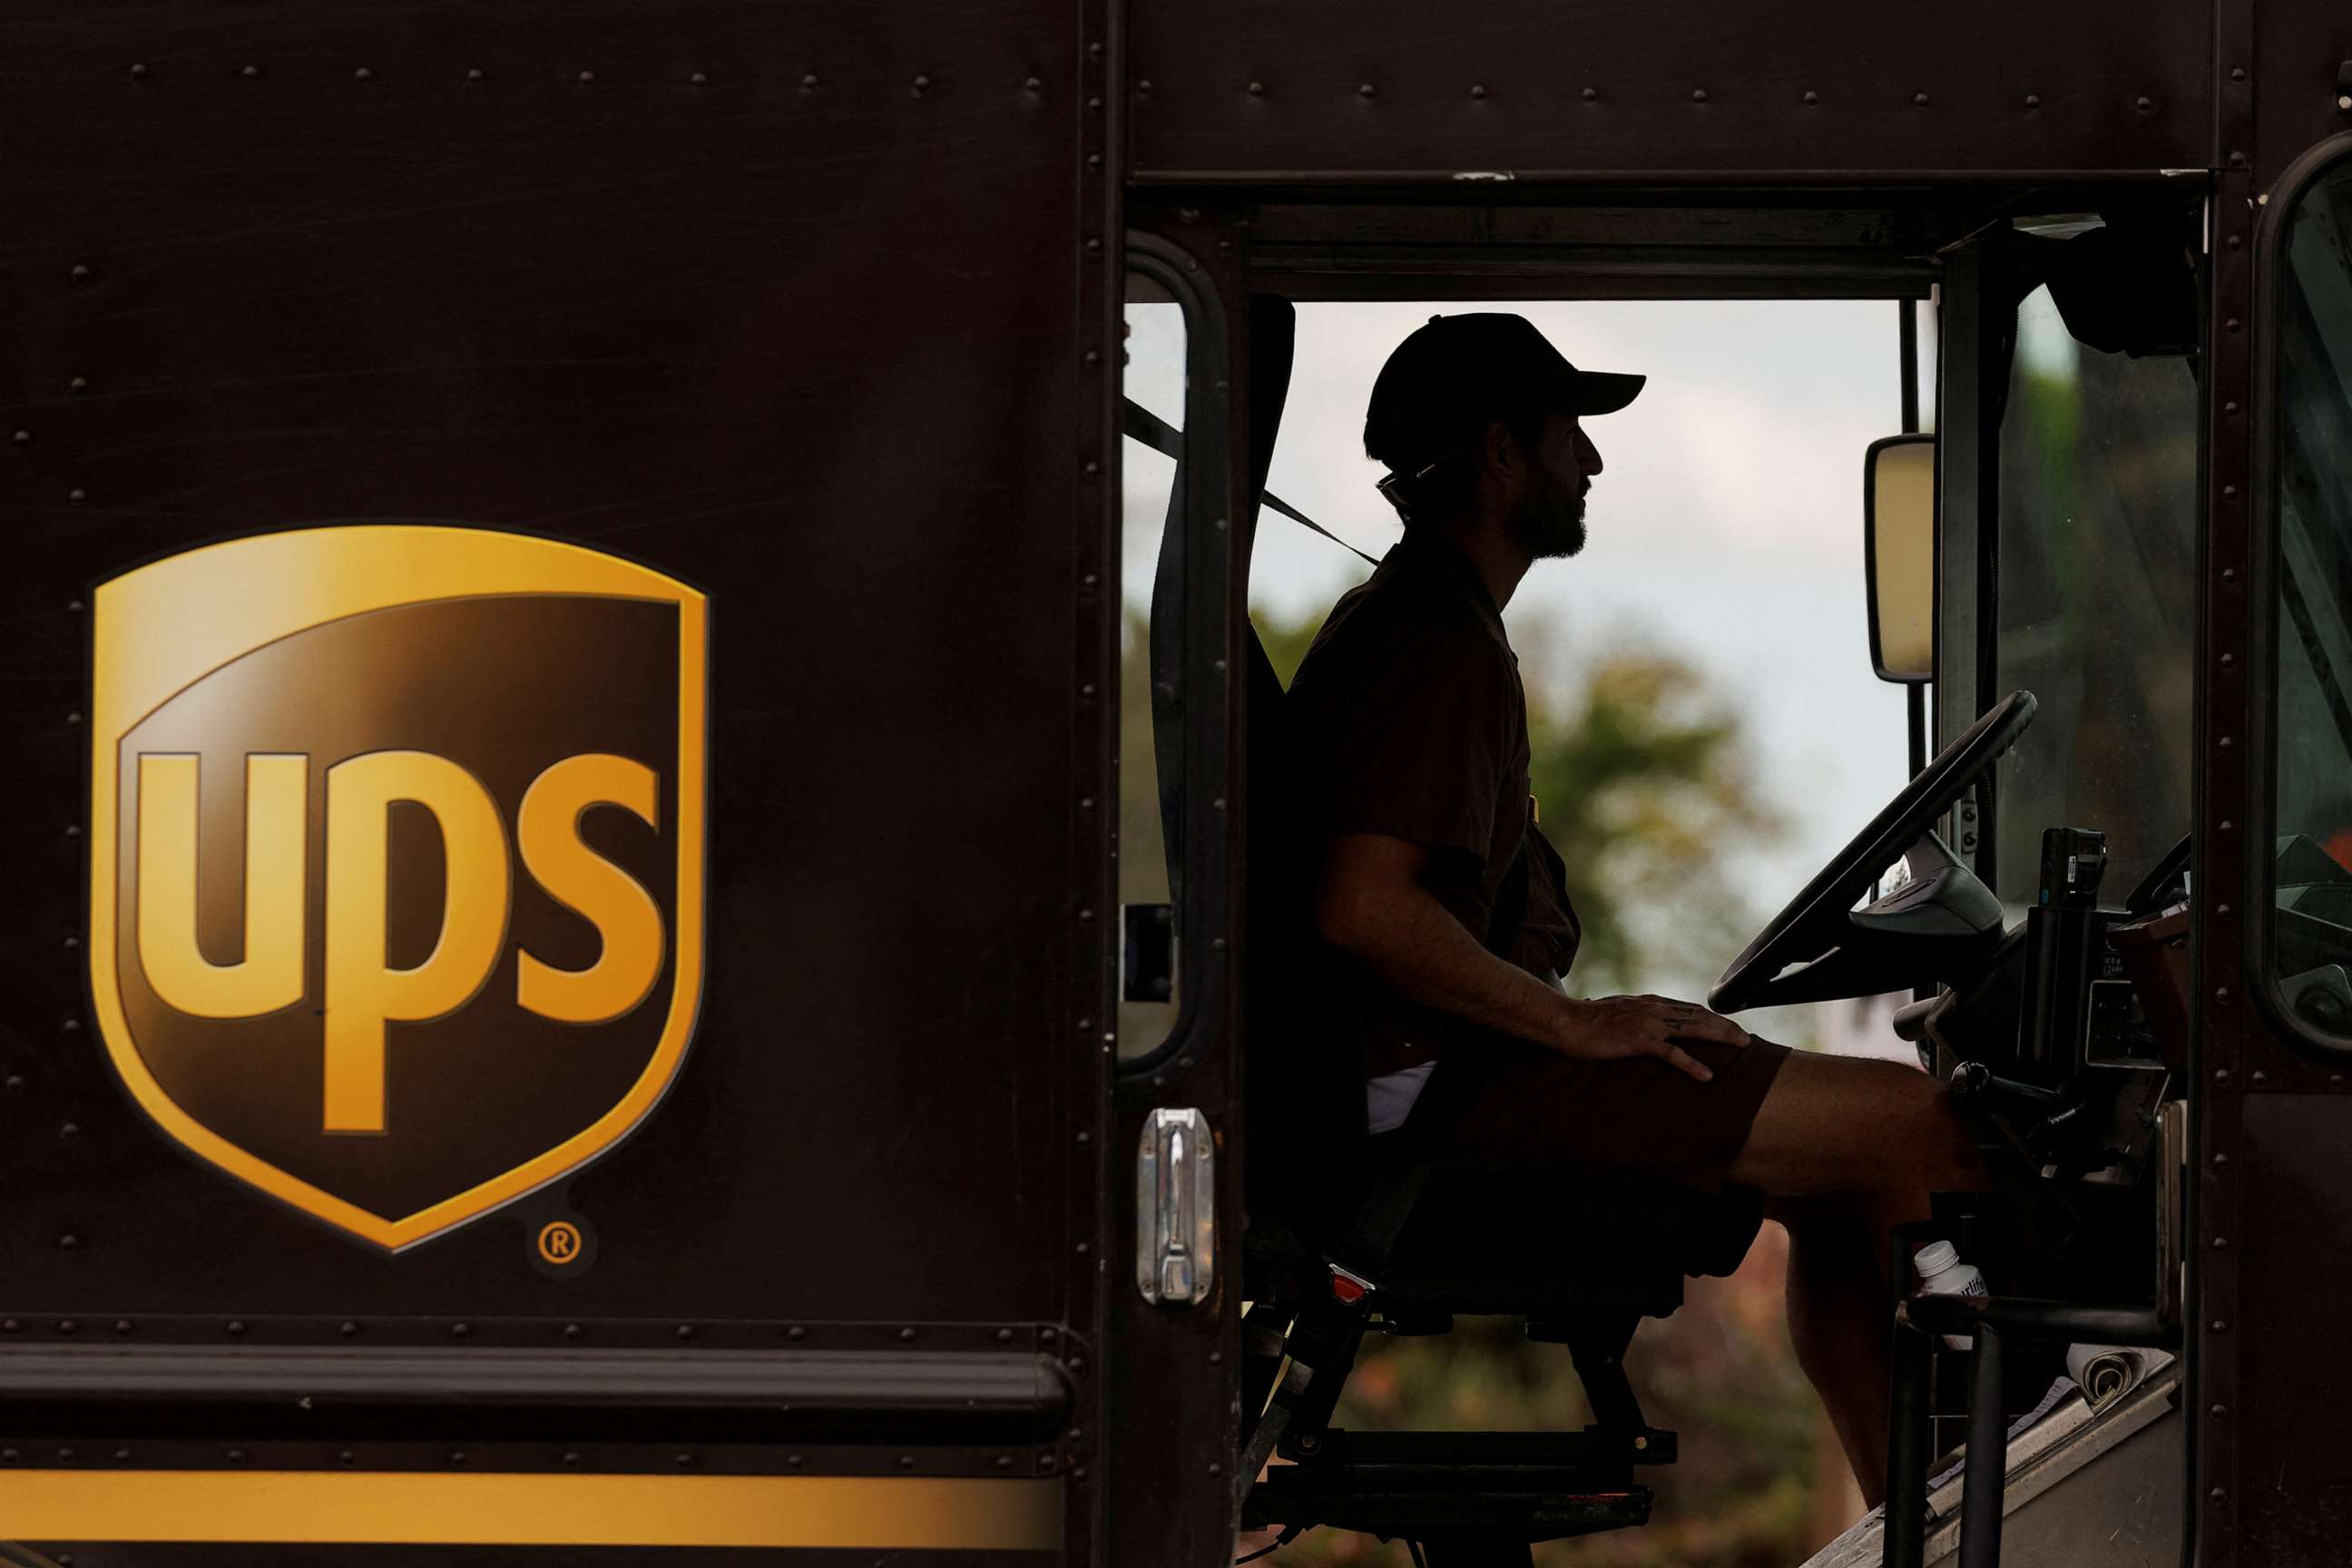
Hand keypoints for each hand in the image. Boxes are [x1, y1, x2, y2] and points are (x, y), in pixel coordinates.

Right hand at [1552, 994, 1750, 1082]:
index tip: (1730, 1027)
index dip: (1714, 1018)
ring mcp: (1649, 1023)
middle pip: (1700, 1016)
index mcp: (1651, 1003)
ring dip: (1721, 1037)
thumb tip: (1643, 1023)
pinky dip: (1692, 1064)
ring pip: (1695, 1029)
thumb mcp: (1618, 1012)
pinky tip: (1707, 1075)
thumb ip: (1636, 1015)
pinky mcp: (1640, 1040)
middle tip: (1747, 1039)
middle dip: (1726, 1026)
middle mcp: (1655, 1009)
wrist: (1568, 1022)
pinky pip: (1672, 1054)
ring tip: (1742, 1047)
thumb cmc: (1587, 1020)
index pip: (1691, 1009)